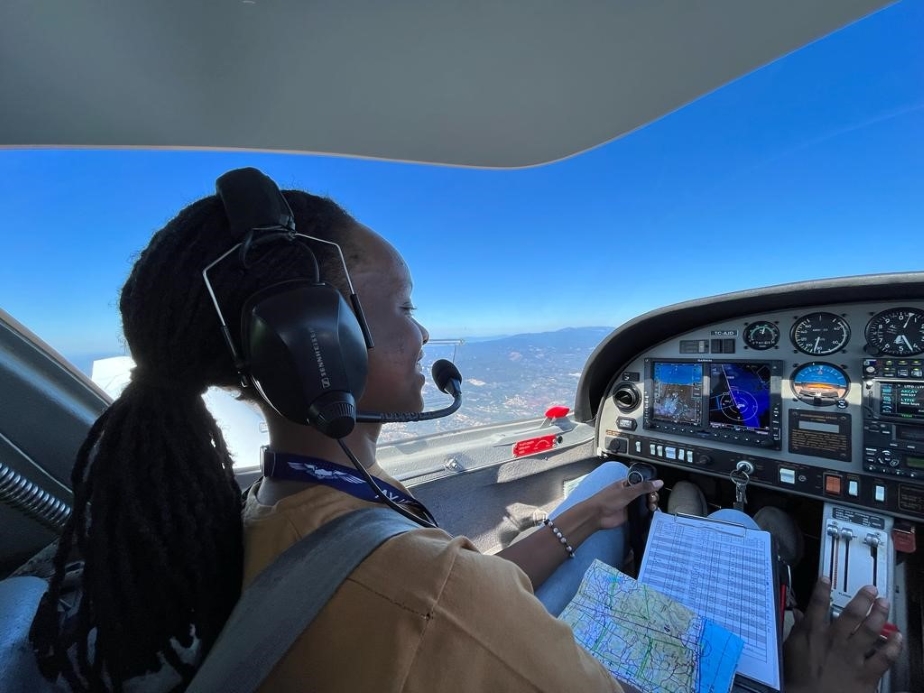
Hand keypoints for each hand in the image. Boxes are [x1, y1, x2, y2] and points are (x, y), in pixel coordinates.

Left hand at [586, 478, 662, 529]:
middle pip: (646, 492)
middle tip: (652, 499)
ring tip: (652, 506)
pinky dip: (648, 511)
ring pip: (645, 502)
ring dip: (651, 503)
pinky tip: (652, 512)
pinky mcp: (631, 513)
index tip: (656, 489)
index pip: (643, 481)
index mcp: (627, 483)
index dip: (650, 484)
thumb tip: (659, 482)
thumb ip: (643, 487)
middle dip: (652, 495)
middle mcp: (629, 493)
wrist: (597, 515)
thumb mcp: (627, 492)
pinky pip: (642, 511)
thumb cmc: (607, 500)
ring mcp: (630, 503)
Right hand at [783, 576, 902, 692]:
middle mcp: (835, 640)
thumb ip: (796, 631)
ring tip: (884, 604)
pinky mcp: (866, 674)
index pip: (817, 604)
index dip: (822, 588)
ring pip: (871, 630)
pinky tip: (898, 638)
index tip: (826, 578)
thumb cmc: (797, 680)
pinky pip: (885, 658)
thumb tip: (798, 616)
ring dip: (880, 614)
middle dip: (863, 598)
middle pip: (852, 613)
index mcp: (813, 633)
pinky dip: (894, 647)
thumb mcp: (789, 651)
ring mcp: (852, 656)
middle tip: (871, 590)